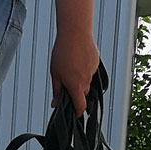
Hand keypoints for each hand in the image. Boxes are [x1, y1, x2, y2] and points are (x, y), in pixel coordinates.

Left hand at [51, 0, 99, 115]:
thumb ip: (57, 91)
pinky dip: (84, 70)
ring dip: (80, 80)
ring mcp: (92, 72)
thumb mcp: (55, 74)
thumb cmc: (63, 52)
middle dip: (76, 93)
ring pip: (87, 82)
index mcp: (75, 86)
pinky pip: (90, 72)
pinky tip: (77, 61)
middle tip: (66, 84)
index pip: (80, 106)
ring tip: (71, 68)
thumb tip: (55, 104)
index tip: (75, 115)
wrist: (75, 33)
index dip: (78, 113)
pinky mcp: (95, 64)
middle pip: (83, 94)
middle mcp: (86, 81)